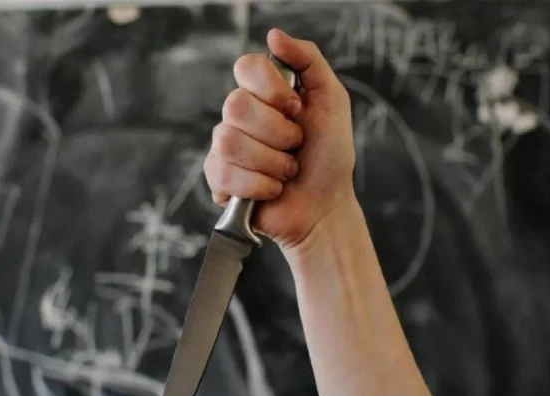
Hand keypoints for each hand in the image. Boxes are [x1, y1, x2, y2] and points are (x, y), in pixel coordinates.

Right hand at [204, 28, 356, 248]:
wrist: (325, 206)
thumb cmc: (329, 157)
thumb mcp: (331, 100)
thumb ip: (308, 59)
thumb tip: (273, 35)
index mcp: (262, 93)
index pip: (246, 67)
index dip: (272, 89)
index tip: (297, 110)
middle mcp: (239, 116)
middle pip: (235, 105)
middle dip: (278, 132)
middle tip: (296, 146)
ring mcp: (224, 147)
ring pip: (230, 142)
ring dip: (271, 162)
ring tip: (286, 170)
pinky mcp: (218, 180)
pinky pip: (225, 174)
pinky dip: (260, 186)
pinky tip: (271, 189)